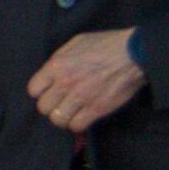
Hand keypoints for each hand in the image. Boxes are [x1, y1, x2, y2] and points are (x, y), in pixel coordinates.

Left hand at [28, 27, 147, 133]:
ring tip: (70, 112)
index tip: (48, 92)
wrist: (134, 53)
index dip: (40, 92)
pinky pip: (77, 126)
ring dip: (62, 117)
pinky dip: (77, 124)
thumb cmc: (106, 44)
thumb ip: (60, 59)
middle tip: (59, 103)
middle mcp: (65, 83)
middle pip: (43, 107)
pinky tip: (82, 116)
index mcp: (57, 66)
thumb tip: (52, 72)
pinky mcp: (97, 108)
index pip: (33, 90)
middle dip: (50, 106)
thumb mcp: (75, 43)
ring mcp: (81, 97)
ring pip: (58, 120)